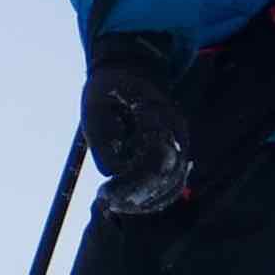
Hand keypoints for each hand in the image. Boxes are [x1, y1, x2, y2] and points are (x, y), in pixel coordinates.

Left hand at [82, 37, 194, 216]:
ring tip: (116, 205)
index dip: (132, 183)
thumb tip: (111, 174)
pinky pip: (172, 181)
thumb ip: (103, 139)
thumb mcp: (95, 107)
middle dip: (139, 197)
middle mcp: (176, 133)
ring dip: (147, 201)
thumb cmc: (109, 88)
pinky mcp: (174, 152)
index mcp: (159, 118)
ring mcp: (179, 143)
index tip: (105, 192)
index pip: (156, 162)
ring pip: (173, 183)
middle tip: (109, 203)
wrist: (131, 69)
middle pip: (168, 177)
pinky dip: (154, 196)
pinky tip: (130, 203)